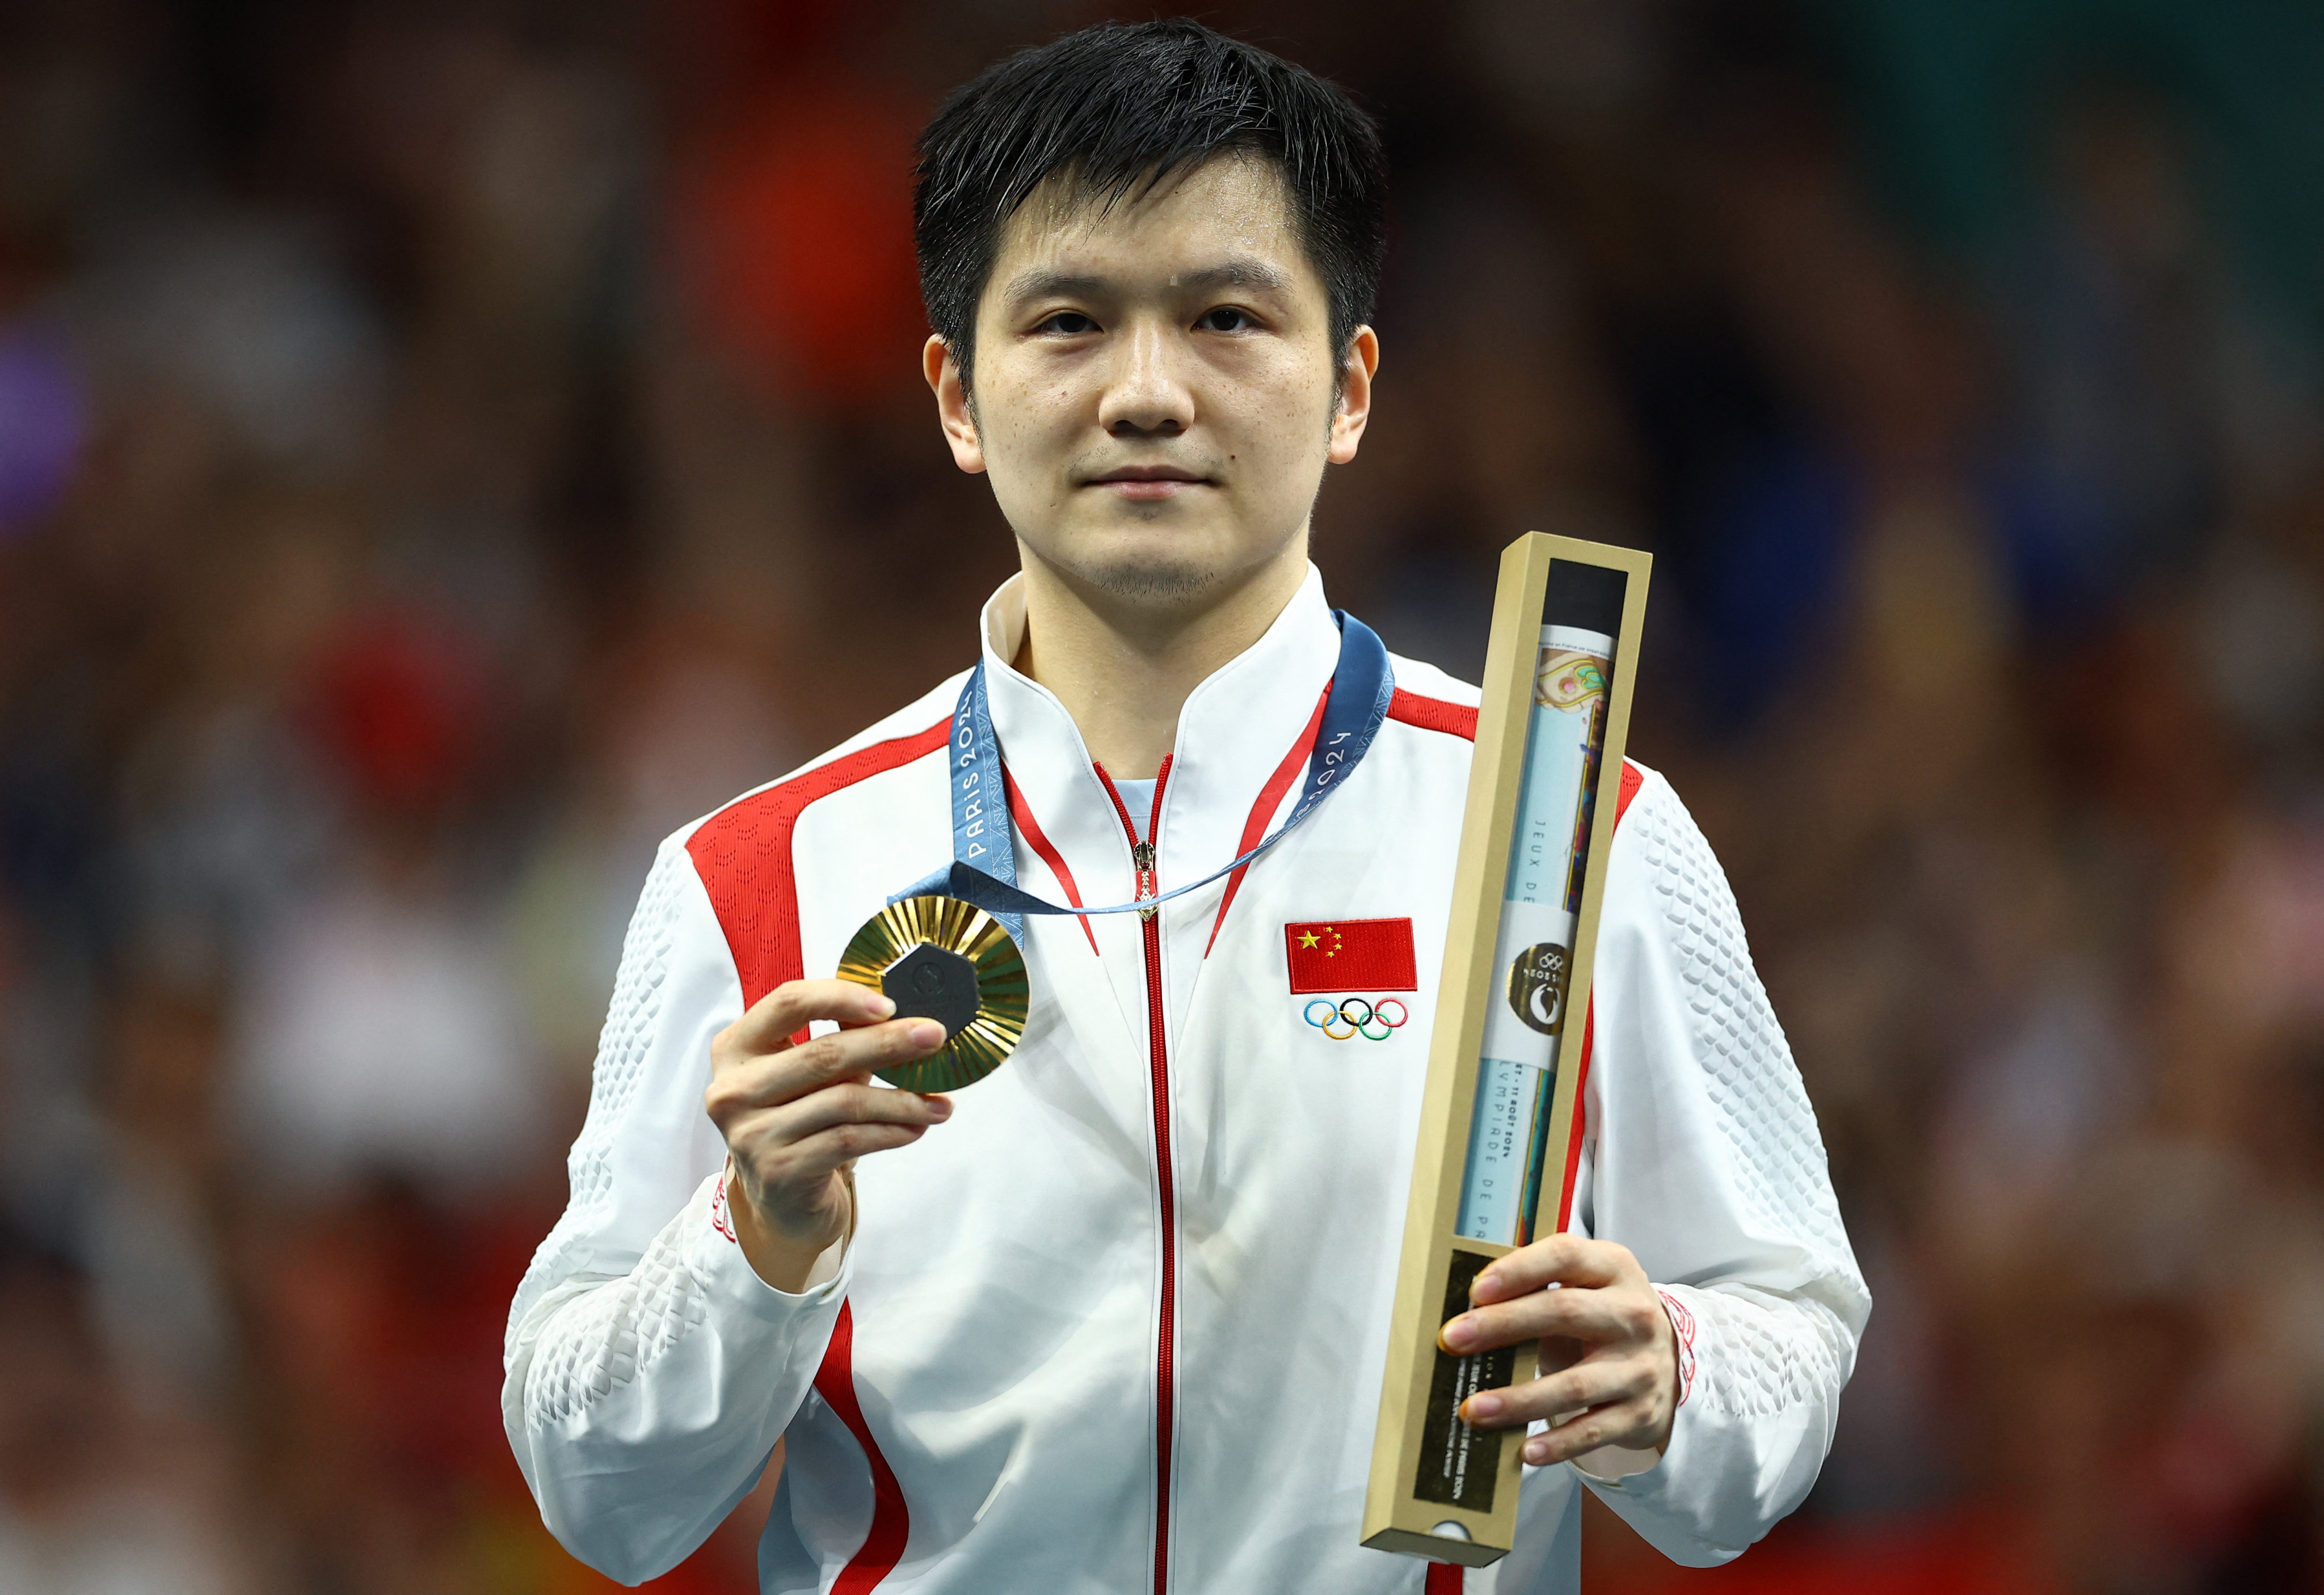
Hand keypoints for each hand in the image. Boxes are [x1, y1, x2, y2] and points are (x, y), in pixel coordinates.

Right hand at [705, 979, 950, 1290]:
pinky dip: (891, 1131)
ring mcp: (751, 1134)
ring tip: (939, 1103)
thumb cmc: (802, 1122)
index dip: (842, 997)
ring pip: (843, 1101)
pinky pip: (848, 1140)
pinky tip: (916, 1128)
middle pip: (822, 1053)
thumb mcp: (813, 1075)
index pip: (788, 1002)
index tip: (892, 1005)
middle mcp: (733, 1089)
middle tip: (934, 1038)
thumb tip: (907, 1016)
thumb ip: (843, 1039)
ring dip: (902, 1100)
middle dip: (888, 1043)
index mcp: (736, 1047)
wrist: (783, 1202)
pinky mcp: (778, 1171)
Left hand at [1438, 1235, 1678, 1467]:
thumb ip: (1537, 1287)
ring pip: (1575, 1384)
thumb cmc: (1602, 1316)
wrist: (1667, 1361)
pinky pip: (1594, 1431)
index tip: (1475, 1290)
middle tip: (1452, 1341)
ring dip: (1519, 1399)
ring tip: (1474, 1409)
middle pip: (1563, 1313)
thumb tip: (1465, 1309)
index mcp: (1613, 1268)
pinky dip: (1558, 1444)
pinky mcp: (1641, 1412)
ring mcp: (1640, 1366)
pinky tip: (1524, 1451)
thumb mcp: (1584, 1286)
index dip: (1518, 1270)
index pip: (1565, 1256)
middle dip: (1502, 1326)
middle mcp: (1633, 1313)